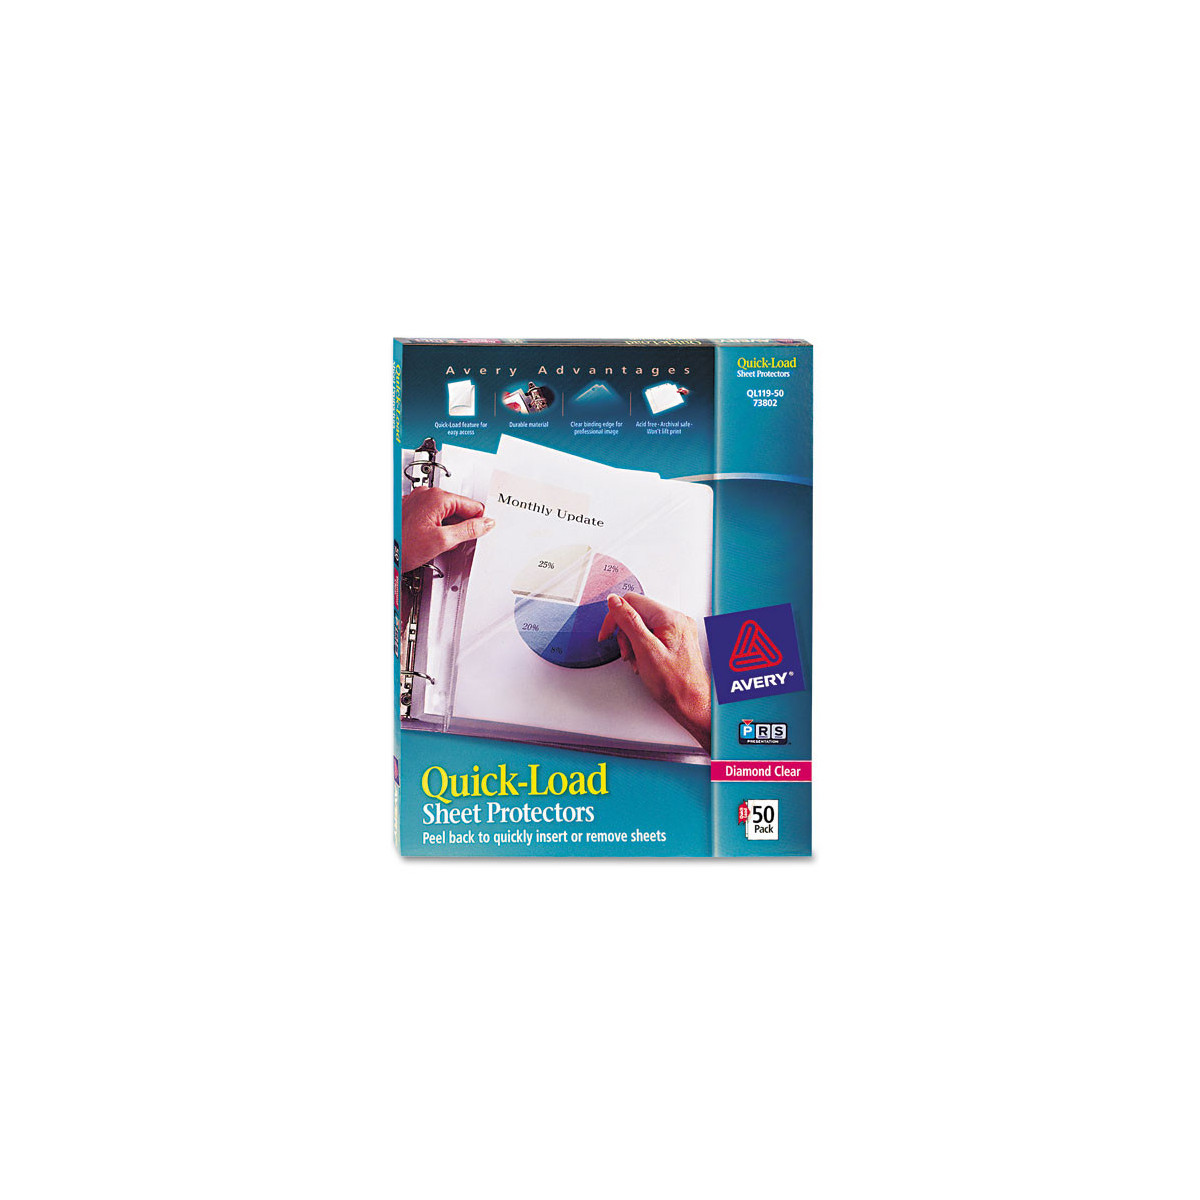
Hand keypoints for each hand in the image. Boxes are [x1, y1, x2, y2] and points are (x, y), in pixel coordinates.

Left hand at [401, 488, 493, 572]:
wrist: (383, 554)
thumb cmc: (403, 545)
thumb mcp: (442, 541)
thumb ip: (469, 531)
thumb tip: (486, 523)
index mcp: (437, 497)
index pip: (472, 506)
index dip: (478, 522)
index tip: (481, 532)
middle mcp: (427, 495)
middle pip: (459, 509)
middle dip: (462, 526)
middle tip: (455, 542)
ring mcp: (418, 501)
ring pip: (447, 514)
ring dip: (449, 529)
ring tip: (438, 544)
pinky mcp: (413, 510)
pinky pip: (434, 517)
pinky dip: (437, 529)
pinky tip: (430, 541)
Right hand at [597, 593, 711, 753]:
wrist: (691, 704)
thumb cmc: (674, 684)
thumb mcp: (645, 650)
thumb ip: (629, 621)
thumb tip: (615, 602)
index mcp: (670, 618)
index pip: (633, 601)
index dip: (615, 617)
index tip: (607, 633)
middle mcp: (677, 620)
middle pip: (637, 614)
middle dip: (626, 634)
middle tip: (628, 653)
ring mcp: (678, 631)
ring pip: (643, 626)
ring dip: (633, 644)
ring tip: (637, 661)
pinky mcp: (676, 641)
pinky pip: (652, 636)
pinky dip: (643, 648)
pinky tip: (644, 662)